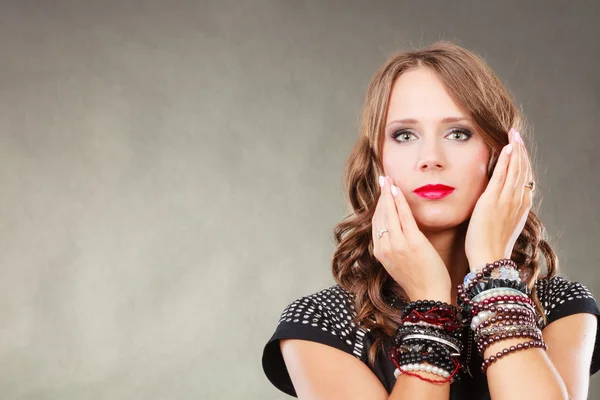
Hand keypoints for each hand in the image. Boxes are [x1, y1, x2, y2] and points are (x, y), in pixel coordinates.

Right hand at [372, 175, 450, 301]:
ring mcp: (397, 244)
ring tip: (388, 179)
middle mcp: (384, 246)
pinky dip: (399, 201)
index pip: (376, 222)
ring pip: (389, 213)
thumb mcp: (398, 263)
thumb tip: (395, 232)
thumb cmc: (417, 280)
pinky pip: (403, 216)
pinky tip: (397, 190)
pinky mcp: (412, 242)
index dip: (378, 205)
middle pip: (380, 214)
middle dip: (381, 195)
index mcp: (380, 252)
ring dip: (388, 193)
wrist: (428, 295)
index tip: (381, 192)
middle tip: (382, 179)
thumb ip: (394, 246)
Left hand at [464, 128, 533, 269]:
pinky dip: (507, 160)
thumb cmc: (490, 245)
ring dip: (515, 149)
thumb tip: (495, 201)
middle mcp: (517, 200)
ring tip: (513, 135)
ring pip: (516, 169)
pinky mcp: (493, 200)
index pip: (524, 177)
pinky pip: (502, 175)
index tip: (519, 148)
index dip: (523, 161)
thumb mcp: (501, 224)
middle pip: (523, 169)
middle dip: (521, 150)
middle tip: (516, 134)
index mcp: (521, 206)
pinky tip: (507, 147)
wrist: (489, 258)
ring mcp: (507, 199)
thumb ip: (502, 209)